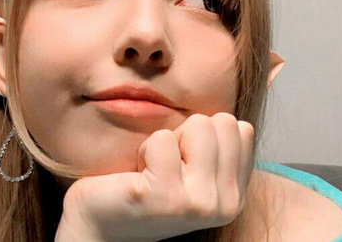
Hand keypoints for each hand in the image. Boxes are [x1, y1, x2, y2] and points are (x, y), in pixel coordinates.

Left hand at [55, 112, 254, 241]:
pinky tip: (137, 175)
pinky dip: (145, 148)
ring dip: (167, 139)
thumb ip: (218, 148)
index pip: (241, 129)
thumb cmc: (146, 184)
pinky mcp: (165, 197)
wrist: (100, 222)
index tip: (184, 159)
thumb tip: (231, 119)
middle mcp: (225, 204)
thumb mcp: (194, 169)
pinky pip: (162, 139)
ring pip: (199, 125)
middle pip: (223, 122)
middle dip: (188, 132)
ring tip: (153, 168)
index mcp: (235, 195)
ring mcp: (198, 203)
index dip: (204, 134)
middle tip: (166, 162)